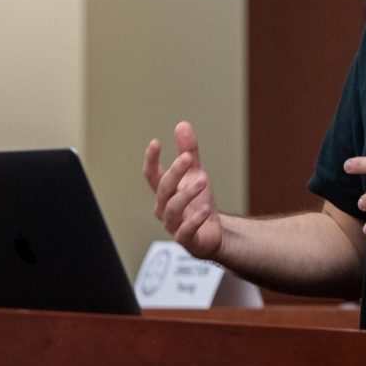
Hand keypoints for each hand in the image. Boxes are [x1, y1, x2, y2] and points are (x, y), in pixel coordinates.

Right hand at [143, 122, 222, 259]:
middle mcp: (165, 208)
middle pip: (163, 189)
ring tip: (203, 180)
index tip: (155, 143)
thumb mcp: (195, 174)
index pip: (152, 175)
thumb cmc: (198, 204)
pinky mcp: (187, 239)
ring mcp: (174, 225)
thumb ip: (188, 151)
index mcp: (165, 192)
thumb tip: (182, 125)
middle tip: (186, 157)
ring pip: (173, 209)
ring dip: (186, 194)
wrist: (214, 233)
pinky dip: (194, 220)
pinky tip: (205, 209)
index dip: (151, 160)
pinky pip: (186, 231)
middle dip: (174, 173)